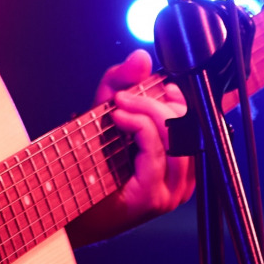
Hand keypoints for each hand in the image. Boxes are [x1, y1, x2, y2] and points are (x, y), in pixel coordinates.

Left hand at [69, 48, 194, 245]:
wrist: (63, 206)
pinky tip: (120, 119)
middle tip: (127, 95)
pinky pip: (157, 152)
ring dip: (147, 112)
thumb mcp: (105, 115)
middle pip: (190, 125)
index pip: (201, 121)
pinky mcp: (152, 197)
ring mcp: (170, 191)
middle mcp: (182, 177)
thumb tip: (142, 57)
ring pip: (175, 137)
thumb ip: (122, 83)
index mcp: (181, 160)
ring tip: (120, 106)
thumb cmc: (87, 167)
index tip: (164, 84)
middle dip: (157, 102)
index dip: (187, 98)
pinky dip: (139, 128)